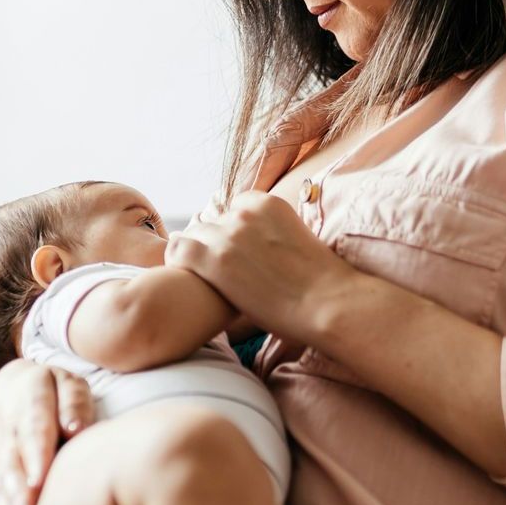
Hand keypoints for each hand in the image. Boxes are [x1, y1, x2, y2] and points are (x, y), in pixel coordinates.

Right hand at [0, 359, 94, 504]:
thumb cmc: (52, 389)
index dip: (34, 457)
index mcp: (28, 403)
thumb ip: (73, 403)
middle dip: (19, 498)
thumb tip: (76, 430)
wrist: (11, 390)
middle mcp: (8, 434)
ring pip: (2, 489)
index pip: (32, 431)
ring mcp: (0, 458)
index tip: (39, 481)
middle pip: (13, 467)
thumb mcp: (67, 382)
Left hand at [164, 191, 356, 341]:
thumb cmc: (320, 282)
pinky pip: (178, 251)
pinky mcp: (214, 260)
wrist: (328, 302)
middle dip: (214, 243)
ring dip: (197, 254)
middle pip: (211, 222)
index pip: (231, 208)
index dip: (231, 231)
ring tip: (204, 276)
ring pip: (193, 235)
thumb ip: (272, 233)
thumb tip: (258, 247)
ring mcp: (227, 235)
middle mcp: (243, 213)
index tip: (236, 252)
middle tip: (223, 270)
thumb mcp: (297, 239)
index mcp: (266, 202)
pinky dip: (177, 261)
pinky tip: (185, 276)